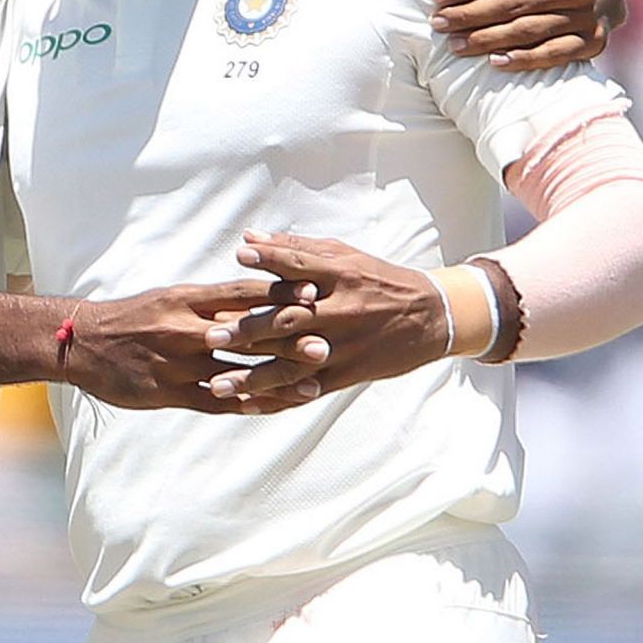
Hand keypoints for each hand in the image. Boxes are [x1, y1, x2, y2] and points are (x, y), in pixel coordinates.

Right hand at [66, 280, 324, 414]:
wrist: (81, 342)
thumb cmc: (131, 317)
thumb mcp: (168, 298)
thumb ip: (208, 300)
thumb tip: (251, 292)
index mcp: (186, 299)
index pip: (240, 292)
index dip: (278, 292)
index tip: (314, 291)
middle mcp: (185, 328)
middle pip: (245, 332)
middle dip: (288, 338)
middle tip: (328, 341)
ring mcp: (178, 363)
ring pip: (236, 372)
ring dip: (277, 378)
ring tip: (315, 385)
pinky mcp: (168, 392)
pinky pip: (214, 401)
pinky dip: (246, 405)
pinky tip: (273, 411)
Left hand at [202, 232, 447, 397]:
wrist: (431, 317)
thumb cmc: (378, 279)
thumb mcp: (344, 256)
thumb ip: (295, 248)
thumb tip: (250, 237)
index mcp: (340, 276)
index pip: (300, 265)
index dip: (270, 259)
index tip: (239, 255)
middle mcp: (340, 311)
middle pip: (290, 319)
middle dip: (249, 328)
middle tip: (211, 335)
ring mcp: (343, 347)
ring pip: (293, 363)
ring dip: (253, 375)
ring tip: (217, 383)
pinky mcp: (346, 374)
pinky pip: (306, 390)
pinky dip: (276, 399)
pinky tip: (246, 405)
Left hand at [430, 0, 625, 70]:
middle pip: (514, 4)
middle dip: (470, 15)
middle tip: (438, 23)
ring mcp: (589, 17)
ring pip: (529, 31)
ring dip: (488, 40)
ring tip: (455, 45)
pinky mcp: (594, 42)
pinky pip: (555, 55)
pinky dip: (524, 60)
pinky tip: (494, 62)